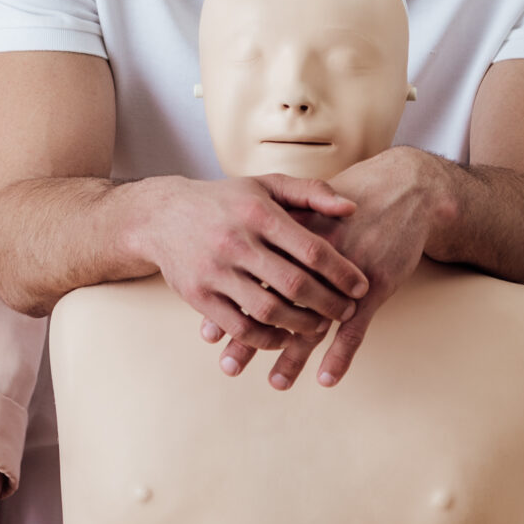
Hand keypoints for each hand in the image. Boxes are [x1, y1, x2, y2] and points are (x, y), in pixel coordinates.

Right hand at [136, 175, 369, 372]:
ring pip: (268, 310)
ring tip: (319, 327)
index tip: (361, 287)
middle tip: (346, 312)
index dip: (342, 272)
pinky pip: (239, 327)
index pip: (311, 249)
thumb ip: (311, 192)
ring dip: (301, 325)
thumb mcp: (266, 185)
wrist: (162, 216)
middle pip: (294, 283)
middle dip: (328, 303)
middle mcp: (236, 241)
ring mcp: (214, 271)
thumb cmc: (224, 200)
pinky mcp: (198, 296)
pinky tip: (284, 336)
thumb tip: (352, 208)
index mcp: (258, 212)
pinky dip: (267, 338)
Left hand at [221, 147, 445, 387]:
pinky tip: (327, 378)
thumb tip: (243, 263)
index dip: (231, 306)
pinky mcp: (373, 286)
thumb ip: (276, 236)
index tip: (210, 335)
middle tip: (230, 366)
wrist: (402, 188)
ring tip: (276, 383)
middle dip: (250, 337)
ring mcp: (342, 275)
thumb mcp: (308, 209)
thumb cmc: (350, 203)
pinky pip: (354, 328)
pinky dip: (340, 355)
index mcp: (289, 240)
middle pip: (273, 303)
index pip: (251, 280)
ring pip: (312, 322)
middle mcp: (310, 260)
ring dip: (292, 355)